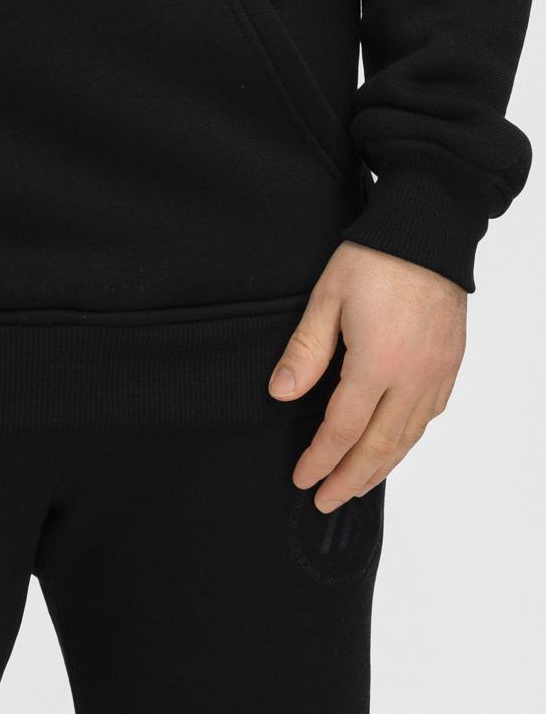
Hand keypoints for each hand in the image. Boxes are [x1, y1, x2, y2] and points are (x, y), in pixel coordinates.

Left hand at [267, 239, 466, 509]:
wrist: (430, 230)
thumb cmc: (376, 256)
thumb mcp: (328, 296)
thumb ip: (306, 350)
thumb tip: (281, 393)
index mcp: (377, 364)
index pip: (343, 429)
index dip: (321, 459)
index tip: (303, 478)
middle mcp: (412, 378)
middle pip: (379, 446)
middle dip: (350, 478)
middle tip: (326, 501)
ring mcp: (436, 373)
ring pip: (408, 437)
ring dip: (381, 467)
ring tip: (357, 485)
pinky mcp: (450, 364)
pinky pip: (430, 416)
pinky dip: (410, 440)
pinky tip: (396, 445)